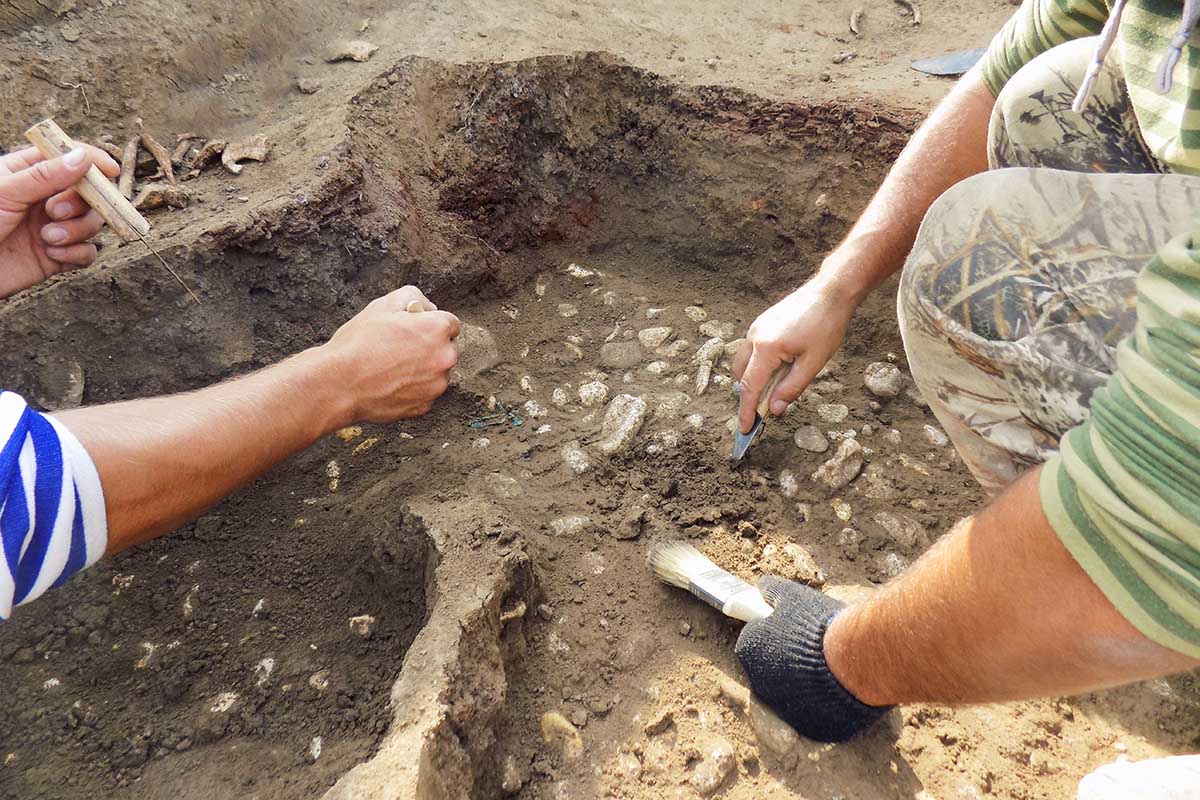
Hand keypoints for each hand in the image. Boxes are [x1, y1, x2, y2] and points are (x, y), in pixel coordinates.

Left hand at [0, 145, 120, 298]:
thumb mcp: (5, 192)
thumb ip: (45, 175)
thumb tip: (83, 157)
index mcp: (28, 173)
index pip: (68, 157)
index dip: (92, 161)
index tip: (110, 170)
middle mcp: (44, 198)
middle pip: (89, 193)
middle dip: (81, 203)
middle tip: (56, 212)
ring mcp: (53, 227)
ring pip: (92, 223)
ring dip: (77, 230)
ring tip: (48, 238)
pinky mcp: (58, 256)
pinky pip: (87, 253)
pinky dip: (77, 254)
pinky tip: (54, 255)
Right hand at [319, 286, 461, 422]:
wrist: (339, 383)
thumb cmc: (359, 343)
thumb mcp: (384, 304)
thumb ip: (413, 297)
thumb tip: (427, 308)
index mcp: (438, 330)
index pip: (450, 324)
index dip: (430, 324)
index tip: (415, 329)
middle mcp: (445, 358)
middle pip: (446, 349)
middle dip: (430, 347)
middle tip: (401, 348)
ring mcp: (436, 385)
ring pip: (437, 373)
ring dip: (423, 369)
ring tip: (391, 367)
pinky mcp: (425, 405)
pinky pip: (425, 393)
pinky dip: (413, 389)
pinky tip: (390, 383)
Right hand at [732, 276, 858, 432]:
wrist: (830, 292)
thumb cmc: (826, 326)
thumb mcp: (813, 363)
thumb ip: (791, 388)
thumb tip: (774, 410)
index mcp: (766, 348)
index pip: (750, 388)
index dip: (746, 411)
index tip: (744, 430)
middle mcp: (755, 337)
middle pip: (741, 376)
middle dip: (748, 395)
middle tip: (763, 411)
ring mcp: (756, 328)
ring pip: (744, 362)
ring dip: (753, 379)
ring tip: (775, 388)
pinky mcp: (762, 323)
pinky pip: (751, 350)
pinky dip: (758, 364)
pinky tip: (779, 368)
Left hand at [735, 577, 889, 742]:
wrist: (855, 661)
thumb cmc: (819, 625)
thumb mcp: (791, 596)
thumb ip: (772, 592)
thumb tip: (762, 587)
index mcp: (748, 650)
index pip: (755, 641)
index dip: (775, 634)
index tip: (793, 629)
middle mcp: (758, 684)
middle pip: (771, 669)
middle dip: (788, 660)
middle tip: (814, 648)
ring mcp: (783, 710)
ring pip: (792, 693)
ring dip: (805, 682)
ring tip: (831, 666)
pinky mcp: (809, 728)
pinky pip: (814, 713)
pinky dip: (823, 703)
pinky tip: (839, 687)